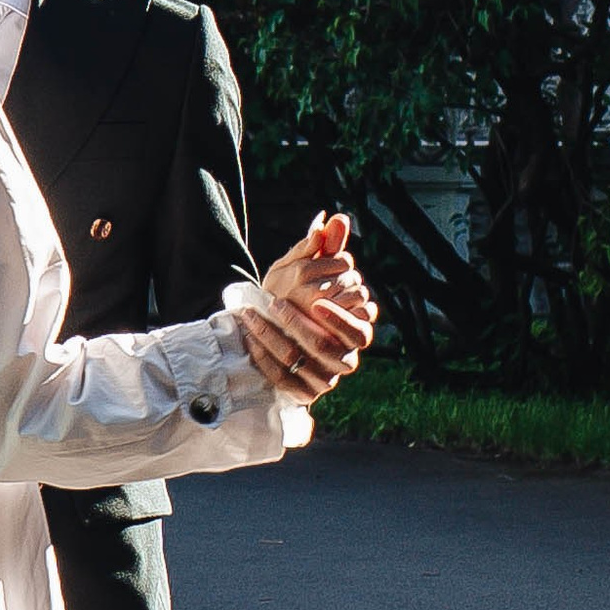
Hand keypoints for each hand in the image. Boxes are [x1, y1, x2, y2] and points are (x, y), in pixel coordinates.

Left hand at [238, 211, 376, 404]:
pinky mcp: (301, 392)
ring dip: (274, 338)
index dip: (340, 319)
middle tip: (275, 304)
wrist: (273, 332)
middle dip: (300, 326)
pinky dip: (264, 356)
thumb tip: (337, 218)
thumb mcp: (310, 271)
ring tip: (253, 315)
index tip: (317, 302)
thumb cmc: (298, 297)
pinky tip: (249, 337)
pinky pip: (282, 377)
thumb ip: (327, 248)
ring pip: (302, 363)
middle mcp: (345, 359)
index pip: (359, 332)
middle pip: (329, 349)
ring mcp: (324, 379)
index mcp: (356, 333)